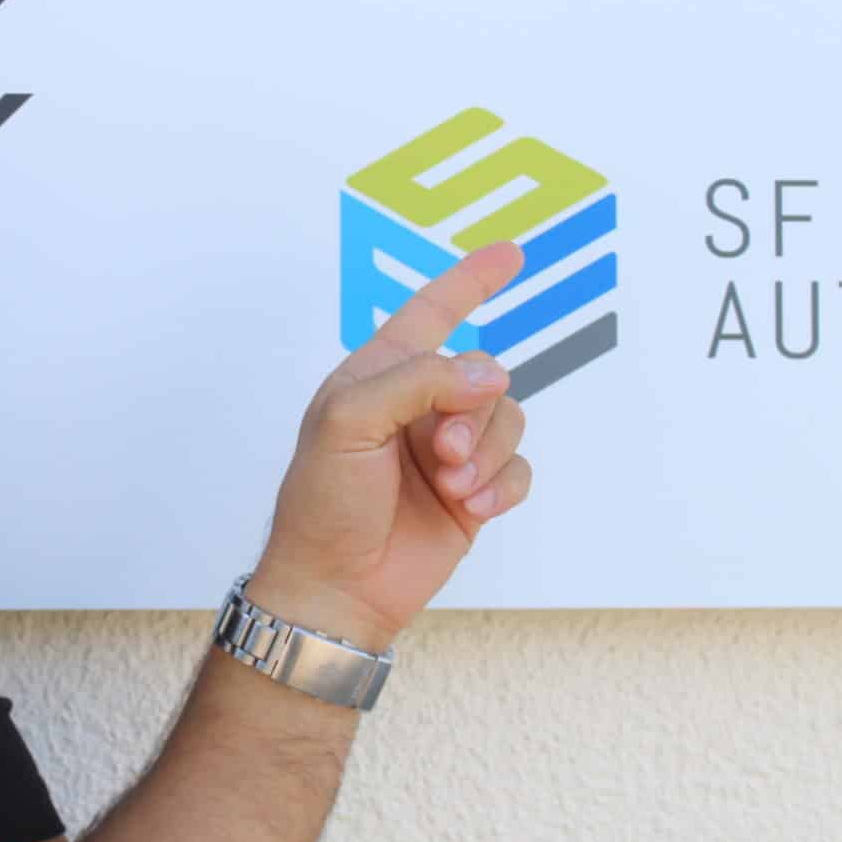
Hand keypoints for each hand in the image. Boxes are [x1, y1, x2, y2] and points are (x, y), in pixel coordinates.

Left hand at [251, 242, 531, 651]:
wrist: (336, 587)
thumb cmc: (323, 503)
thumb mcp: (349, 422)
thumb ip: (418, 381)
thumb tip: (488, 372)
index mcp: (380, 376)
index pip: (431, 313)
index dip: (470, 281)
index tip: (511, 254)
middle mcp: (419, 406)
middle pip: (485, 374)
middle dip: (474, 411)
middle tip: (443, 454)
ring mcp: (449, 450)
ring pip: (508, 420)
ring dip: (487, 454)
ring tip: (454, 487)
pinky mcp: (474, 493)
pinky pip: (518, 469)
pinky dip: (502, 486)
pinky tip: (474, 508)